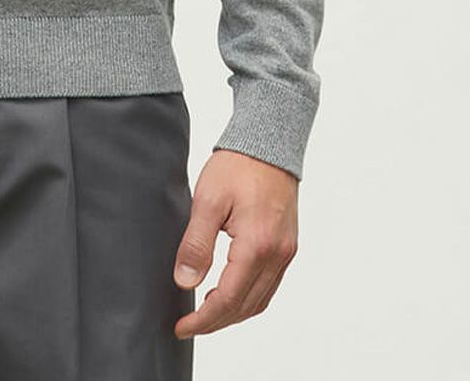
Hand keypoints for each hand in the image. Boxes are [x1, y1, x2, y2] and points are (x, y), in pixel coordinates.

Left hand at [172, 148, 298, 338]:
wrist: (268, 143)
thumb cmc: (237, 165)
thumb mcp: (207, 200)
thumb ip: (196, 244)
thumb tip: (184, 282)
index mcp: (256, 246)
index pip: (228, 299)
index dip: (203, 319)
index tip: (181, 327)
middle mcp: (277, 255)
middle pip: (246, 306)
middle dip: (216, 322)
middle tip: (189, 325)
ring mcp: (286, 252)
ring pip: (260, 300)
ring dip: (233, 313)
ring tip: (205, 313)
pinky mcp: (288, 246)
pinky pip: (270, 286)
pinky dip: (249, 298)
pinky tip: (229, 292)